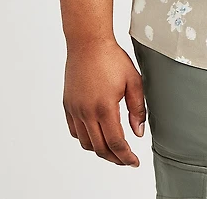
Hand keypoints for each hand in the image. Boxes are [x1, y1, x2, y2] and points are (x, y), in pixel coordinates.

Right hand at [63, 37, 146, 166]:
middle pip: (100, 148)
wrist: (88, 43)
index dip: (126, 157)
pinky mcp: (68, 105)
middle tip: (126, 159)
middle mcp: (86, 112)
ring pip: (85, 143)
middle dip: (115, 158)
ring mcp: (75, 110)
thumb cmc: (112, 58)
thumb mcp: (133, 81)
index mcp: (104, 108)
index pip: (116, 143)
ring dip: (100, 150)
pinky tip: (97, 134)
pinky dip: (86, 138)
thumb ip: (137, 109)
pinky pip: (75, 131)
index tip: (134, 162)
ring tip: (113, 148)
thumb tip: (138, 132)